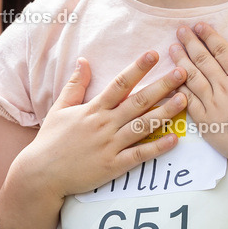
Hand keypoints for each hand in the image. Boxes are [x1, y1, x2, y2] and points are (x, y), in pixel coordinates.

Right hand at [14, 53, 187, 200]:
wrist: (42, 174)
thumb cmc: (51, 140)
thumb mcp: (60, 108)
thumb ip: (75, 85)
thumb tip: (83, 61)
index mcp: (93, 109)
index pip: (119, 84)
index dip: (138, 68)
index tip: (154, 54)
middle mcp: (104, 124)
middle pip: (138, 101)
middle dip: (162, 85)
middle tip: (182, 72)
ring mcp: (110, 145)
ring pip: (143, 126)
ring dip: (166, 112)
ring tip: (184, 99)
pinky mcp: (113, 166)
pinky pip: (140, 155)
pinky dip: (157, 147)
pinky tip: (175, 139)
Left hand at [168, 23, 227, 162]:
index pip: (221, 51)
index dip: (209, 36)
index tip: (198, 25)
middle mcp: (223, 86)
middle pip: (203, 60)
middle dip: (190, 43)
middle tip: (179, 30)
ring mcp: (211, 102)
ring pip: (191, 76)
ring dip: (181, 61)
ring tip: (172, 48)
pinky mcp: (203, 120)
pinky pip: (187, 100)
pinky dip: (178, 88)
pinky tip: (171, 79)